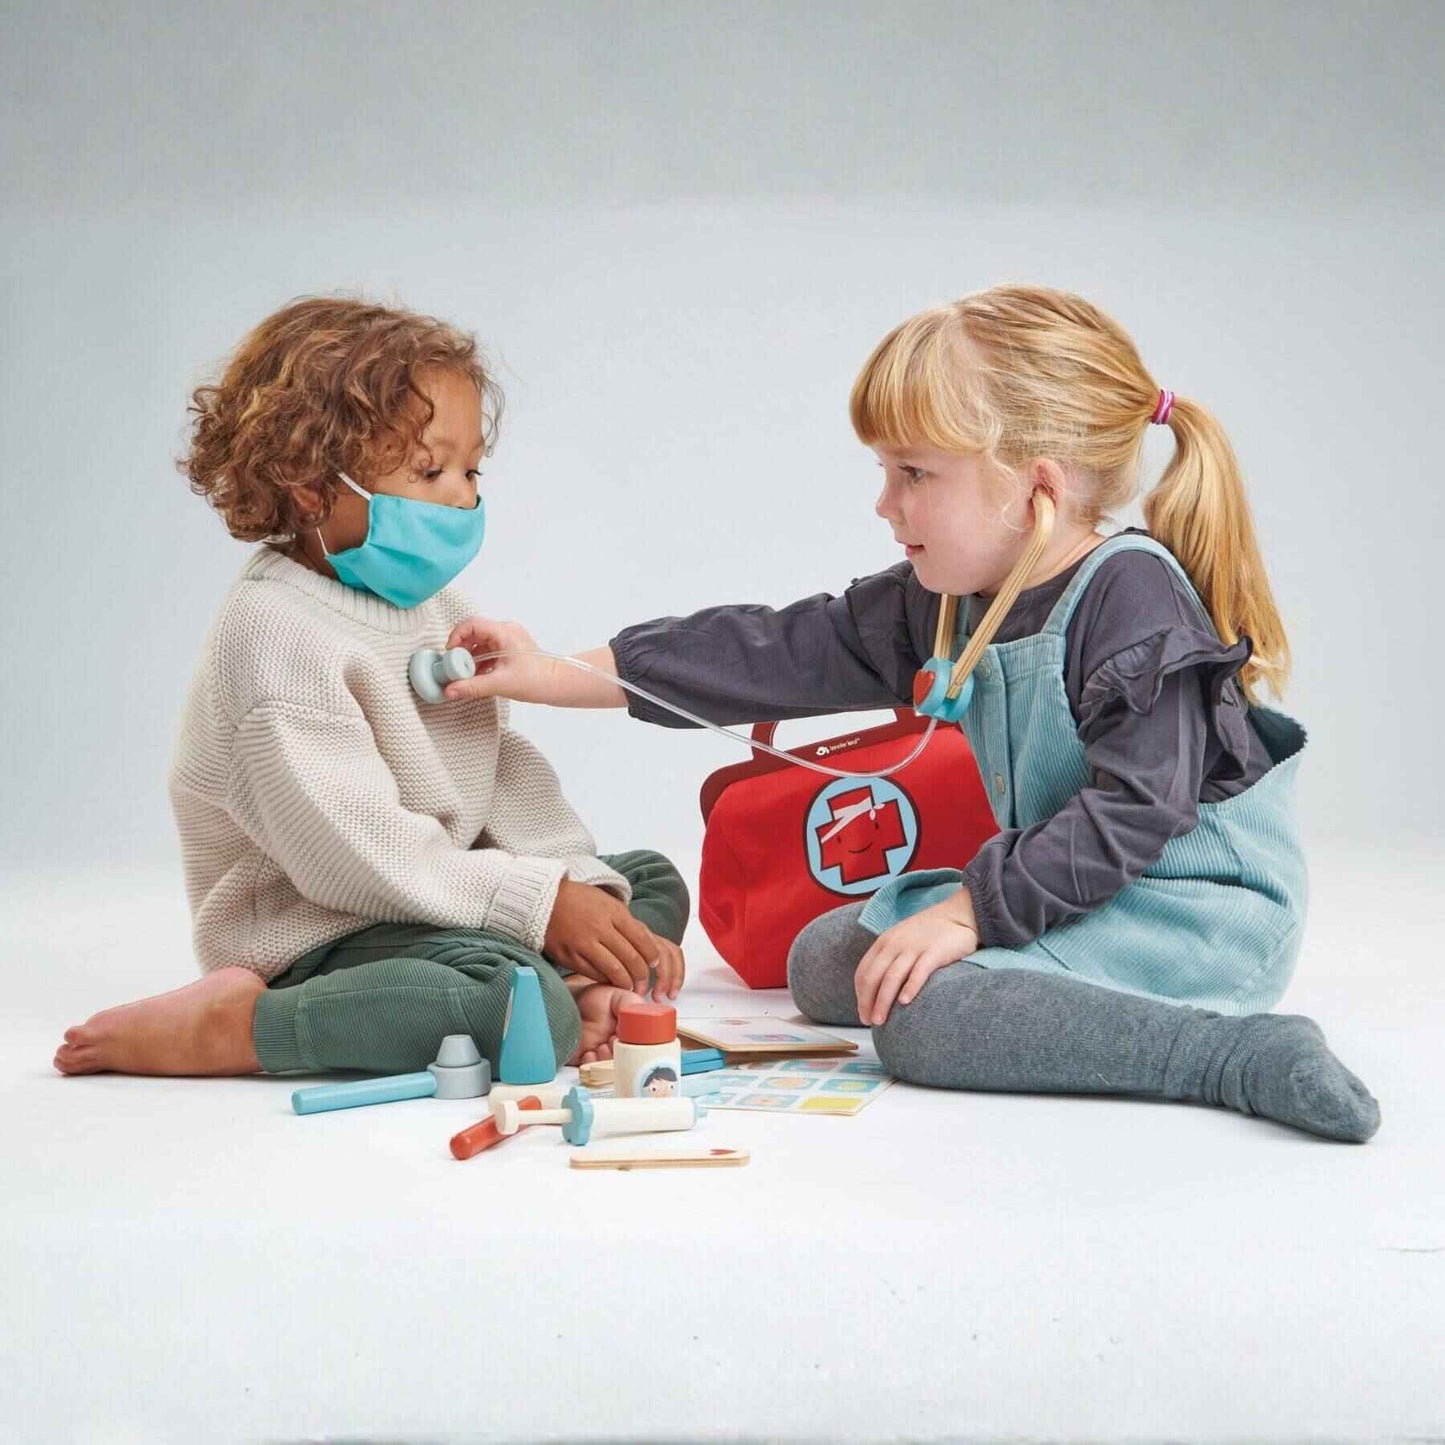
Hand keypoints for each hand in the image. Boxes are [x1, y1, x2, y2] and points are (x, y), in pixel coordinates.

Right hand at [442, 616, 555, 702]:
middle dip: (462, 650)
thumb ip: (472, 687)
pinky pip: (489, 650)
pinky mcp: (511, 649)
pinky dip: (480, 662)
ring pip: (481, 643)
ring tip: (466, 675)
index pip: (472, 624)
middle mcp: (506, 631)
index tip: (450, 653)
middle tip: (456, 667)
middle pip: (474, 633)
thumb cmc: (537, 680)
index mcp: (504, 632)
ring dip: (471, 658)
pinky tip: (477, 677)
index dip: (456, 636)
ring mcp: (509, 639)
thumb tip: (449, 690)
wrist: (559, 684)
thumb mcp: (500, 683)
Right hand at [544, 879, 684, 1000]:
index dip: (652, 955)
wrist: (544, 899)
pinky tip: (610, 981)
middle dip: (642, 974)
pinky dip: (606, 980)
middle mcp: (600, 928)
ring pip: (615, 970)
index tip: (655, 963)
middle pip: (631, 958)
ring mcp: (584, 943)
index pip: (642, 939)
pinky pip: (594, 974)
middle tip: (644, 981)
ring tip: (629, 986)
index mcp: (613, 912)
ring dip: (626, 982)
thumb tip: (645, 941)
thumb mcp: (606, 901)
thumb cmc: (578, 900)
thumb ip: (624, 920)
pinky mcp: (570, 956)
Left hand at [854, 889, 979, 1026]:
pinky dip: (910, 987)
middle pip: (874, 977)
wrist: (958, 915)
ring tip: (880, 1020)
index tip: (862, 1013)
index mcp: (884, 942)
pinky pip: (919, 971)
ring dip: (883, 1001)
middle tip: (869, 1022)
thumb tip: (876, 990)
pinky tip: (905, 1002)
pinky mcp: (934, 952)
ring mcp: (914, 947)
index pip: (864, 972)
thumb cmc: (929, 933)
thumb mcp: (901, 940)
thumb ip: (889, 959)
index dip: (860, 995)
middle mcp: (895, 944)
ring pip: (892, 977)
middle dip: (868, 1002)